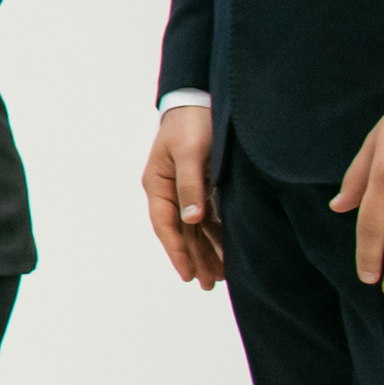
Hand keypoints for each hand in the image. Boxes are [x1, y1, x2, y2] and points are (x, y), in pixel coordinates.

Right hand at [142, 105, 225, 288]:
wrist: (199, 100)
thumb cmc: (192, 124)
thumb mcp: (189, 154)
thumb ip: (191, 186)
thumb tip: (192, 221)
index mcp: (158, 185)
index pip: (166, 226)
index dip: (177, 252)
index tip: (188, 275)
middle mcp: (168, 191)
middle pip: (180, 232)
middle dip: (194, 258)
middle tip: (208, 284)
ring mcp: (184, 189)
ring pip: (194, 228)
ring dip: (205, 250)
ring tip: (219, 276)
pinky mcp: (201, 184)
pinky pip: (207, 216)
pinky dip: (215, 234)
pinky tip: (226, 249)